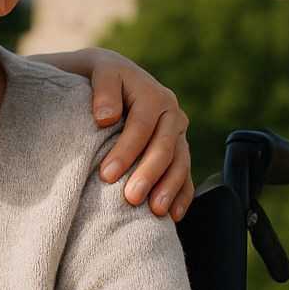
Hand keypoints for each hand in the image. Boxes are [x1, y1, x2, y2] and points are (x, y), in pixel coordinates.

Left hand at [84, 49, 193, 219]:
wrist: (121, 78)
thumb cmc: (108, 79)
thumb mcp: (103, 75)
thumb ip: (104, 92)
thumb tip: (106, 117)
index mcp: (155, 96)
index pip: (141, 127)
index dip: (126, 151)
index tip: (107, 175)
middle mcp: (172, 114)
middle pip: (164, 148)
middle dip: (149, 174)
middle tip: (132, 198)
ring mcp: (179, 133)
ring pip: (180, 163)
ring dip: (169, 188)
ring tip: (156, 211)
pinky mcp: (180, 149)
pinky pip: (186, 173)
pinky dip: (182, 194)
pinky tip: (174, 214)